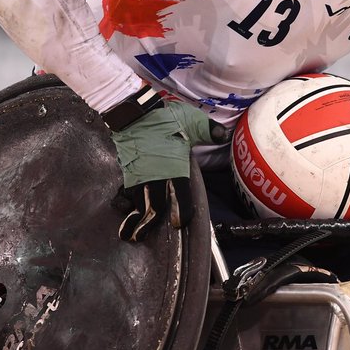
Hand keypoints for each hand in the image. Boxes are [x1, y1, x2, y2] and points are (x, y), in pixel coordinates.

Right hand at [114, 100, 220, 240]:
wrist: (132, 111)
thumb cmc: (163, 117)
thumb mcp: (191, 121)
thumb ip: (208, 130)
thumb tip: (223, 135)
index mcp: (174, 168)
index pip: (181, 197)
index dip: (182, 212)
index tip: (180, 223)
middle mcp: (156, 177)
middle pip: (152, 207)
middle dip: (147, 225)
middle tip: (140, 238)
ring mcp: (139, 175)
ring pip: (137, 202)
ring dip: (133, 218)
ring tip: (128, 233)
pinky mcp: (127, 170)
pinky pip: (128, 191)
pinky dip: (127, 202)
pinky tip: (125, 210)